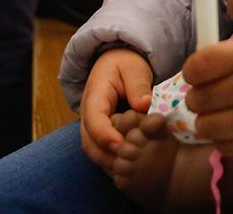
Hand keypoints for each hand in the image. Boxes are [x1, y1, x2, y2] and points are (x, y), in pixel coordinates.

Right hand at [79, 48, 152, 173]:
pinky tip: (128, 168)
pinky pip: (100, 151)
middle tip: (128, 164)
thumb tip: (144, 104)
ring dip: (108, 162)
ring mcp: (91, 125)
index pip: (93, 120)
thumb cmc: (125, 64)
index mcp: (95, 95)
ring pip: (93, 150)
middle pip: (89, 141)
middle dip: (106, 156)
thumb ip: (138, 85)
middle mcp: (88, 114)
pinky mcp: (99, 133)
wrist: (116, 62)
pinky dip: (111, 161)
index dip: (105, 135)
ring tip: (129, 170)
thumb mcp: (133, 68)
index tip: (121, 145)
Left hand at [184, 26, 232, 157]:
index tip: (197, 75)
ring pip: (207, 126)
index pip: (198, 66)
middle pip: (199, 99)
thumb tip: (202, 68)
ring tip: (220, 115)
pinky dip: (224, 140)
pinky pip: (227, 148)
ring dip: (209, 121)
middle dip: (199, 98)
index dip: (192, 72)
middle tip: (210, 96)